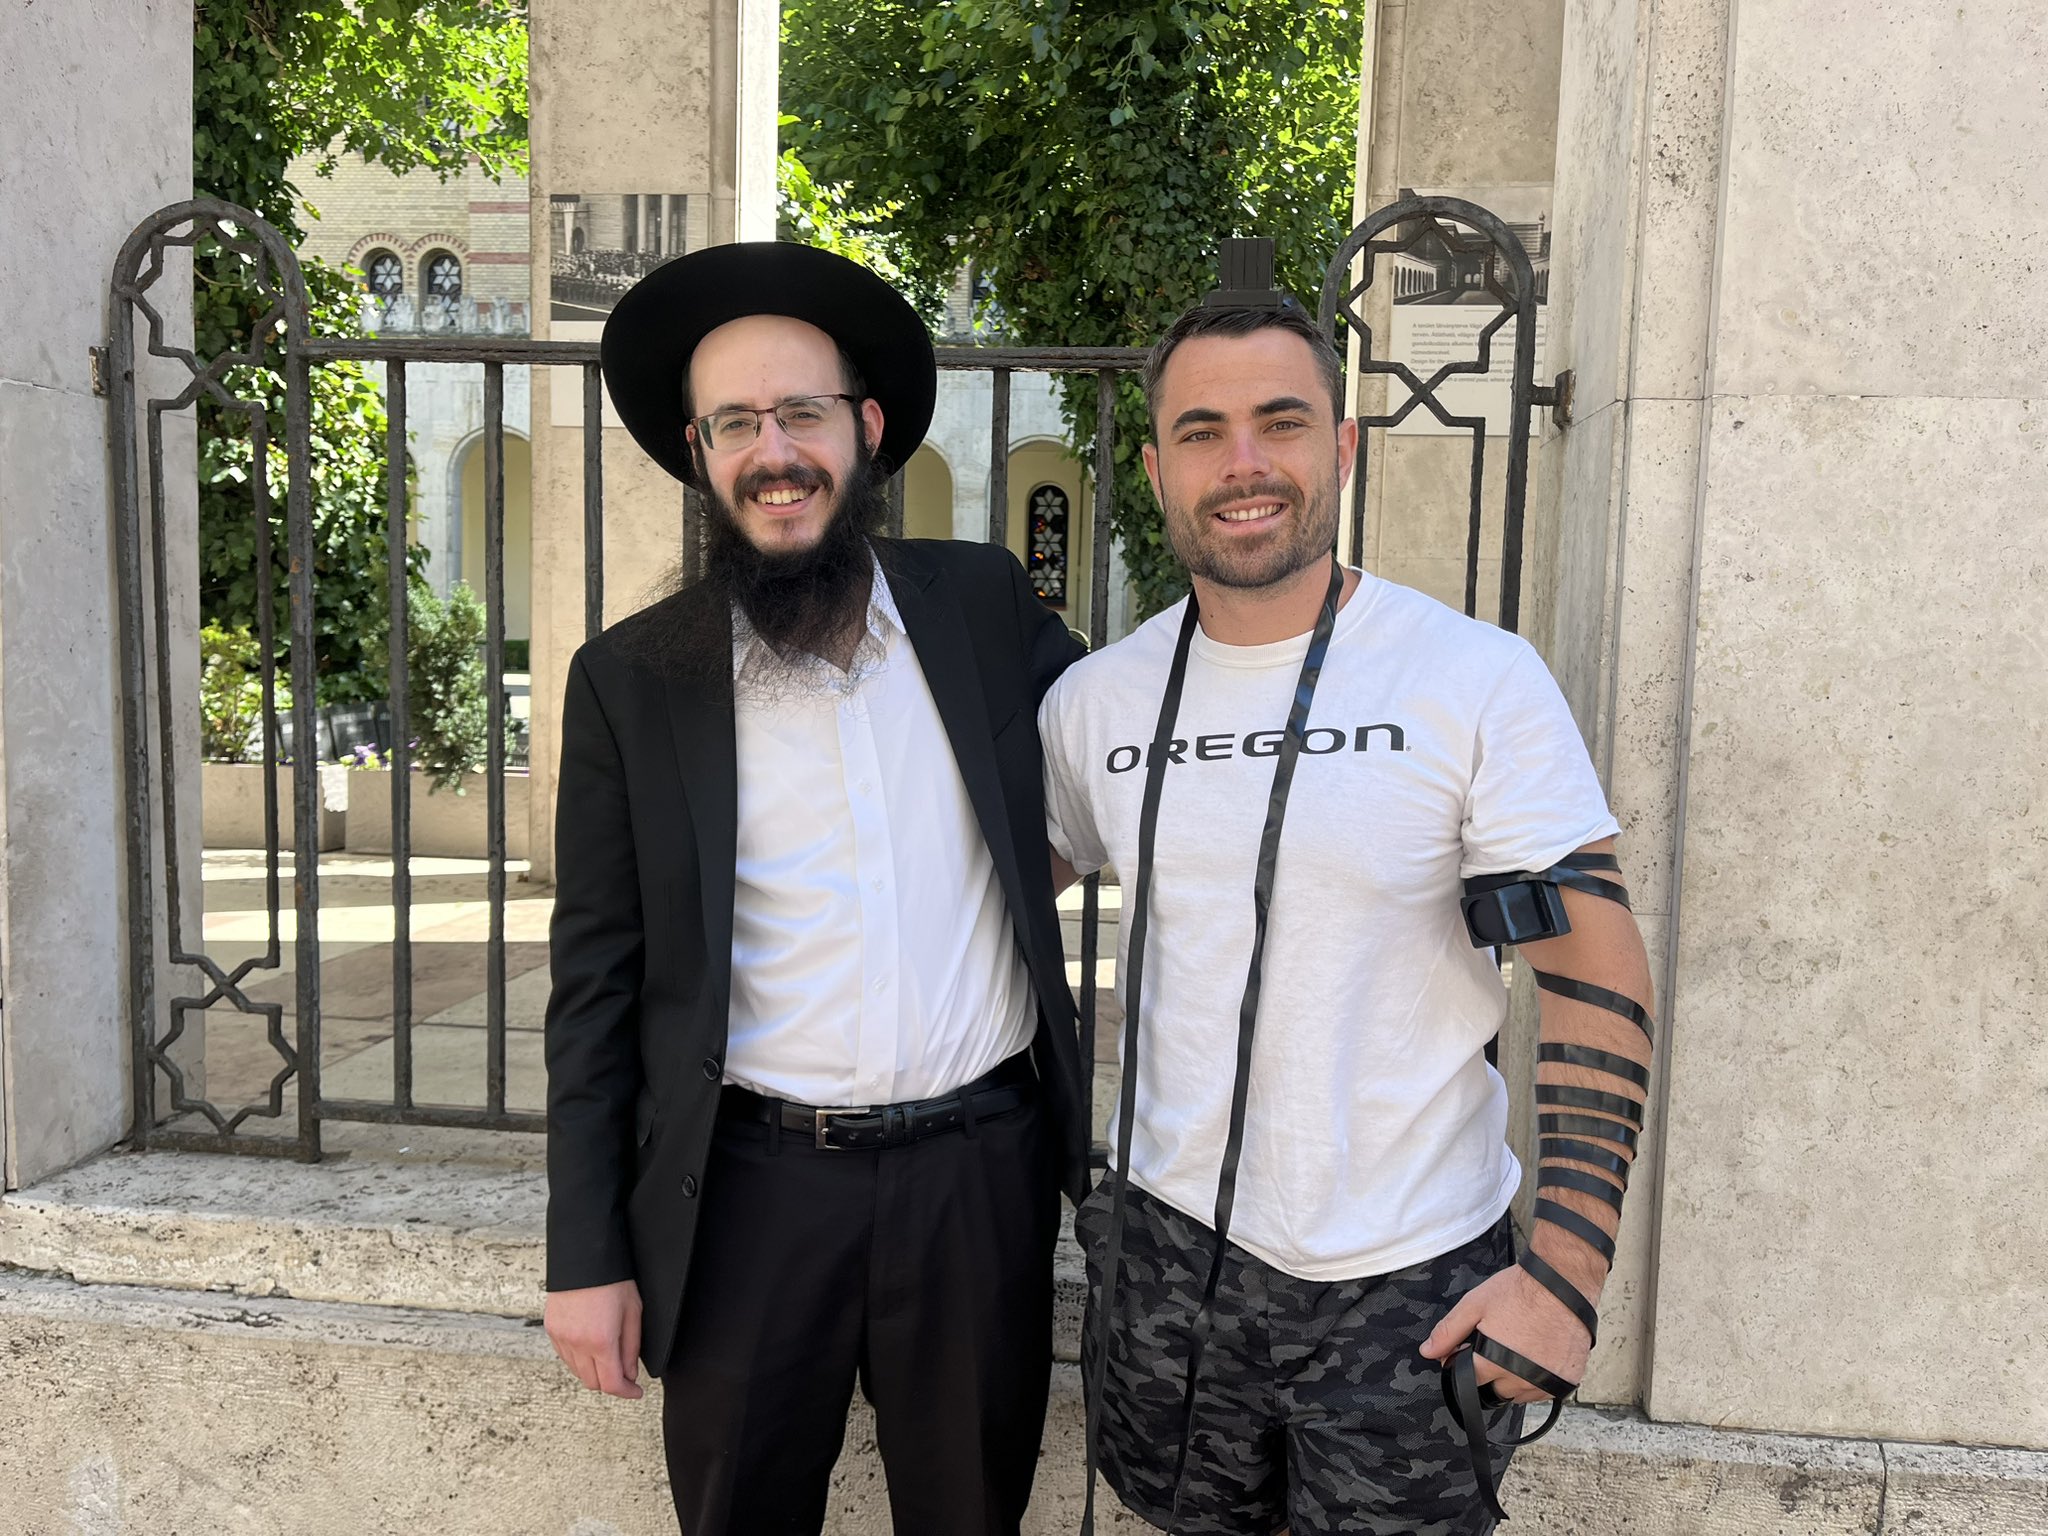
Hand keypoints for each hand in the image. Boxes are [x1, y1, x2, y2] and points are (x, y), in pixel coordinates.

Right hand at [544, 1278, 644, 1399]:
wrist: (584, 1255)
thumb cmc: (612, 1279)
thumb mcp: (633, 1312)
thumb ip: (632, 1347)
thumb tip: (630, 1373)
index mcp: (601, 1340)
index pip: (612, 1384)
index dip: (627, 1392)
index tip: (636, 1391)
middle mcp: (577, 1343)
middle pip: (593, 1383)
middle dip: (611, 1383)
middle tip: (625, 1374)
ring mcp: (561, 1337)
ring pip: (577, 1372)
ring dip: (594, 1372)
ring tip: (609, 1358)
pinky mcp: (552, 1330)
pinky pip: (565, 1357)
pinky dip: (579, 1360)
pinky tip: (590, 1348)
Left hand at [1418, 1264, 1591, 1404]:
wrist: (1563, 1282)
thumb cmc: (1520, 1291)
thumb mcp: (1475, 1305)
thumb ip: (1449, 1332)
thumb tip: (1427, 1352)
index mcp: (1493, 1363)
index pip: (1468, 1380)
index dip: (1466, 1362)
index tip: (1473, 1348)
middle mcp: (1519, 1379)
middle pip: (1495, 1390)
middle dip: (1491, 1372)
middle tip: (1500, 1343)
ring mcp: (1545, 1383)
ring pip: (1520, 1394)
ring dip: (1515, 1379)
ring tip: (1519, 1347)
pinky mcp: (1567, 1381)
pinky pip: (1544, 1392)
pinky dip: (1538, 1380)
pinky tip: (1537, 1354)